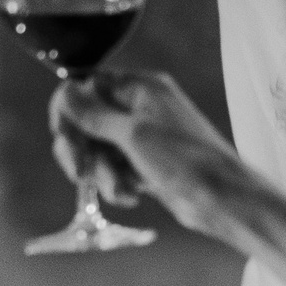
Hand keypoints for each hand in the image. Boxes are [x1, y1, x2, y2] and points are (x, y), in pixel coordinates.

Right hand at [50, 70, 262, 243]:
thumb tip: (65, 90)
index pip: (88, 86)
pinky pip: (115, 170)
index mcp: (141, 88)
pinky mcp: (146, 164)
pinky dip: (117, 185)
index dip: (70, 112)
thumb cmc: (185, 161)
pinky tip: (132, 197)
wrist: (222, 199)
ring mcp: (144, 137)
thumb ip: (95, 114)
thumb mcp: (134, 135)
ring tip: (121, 190)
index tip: (63, 136)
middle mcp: (141, 108)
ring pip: (100, 150)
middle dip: (82, 149)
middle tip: (79, 173)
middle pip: (88, 121)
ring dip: (103, 173)